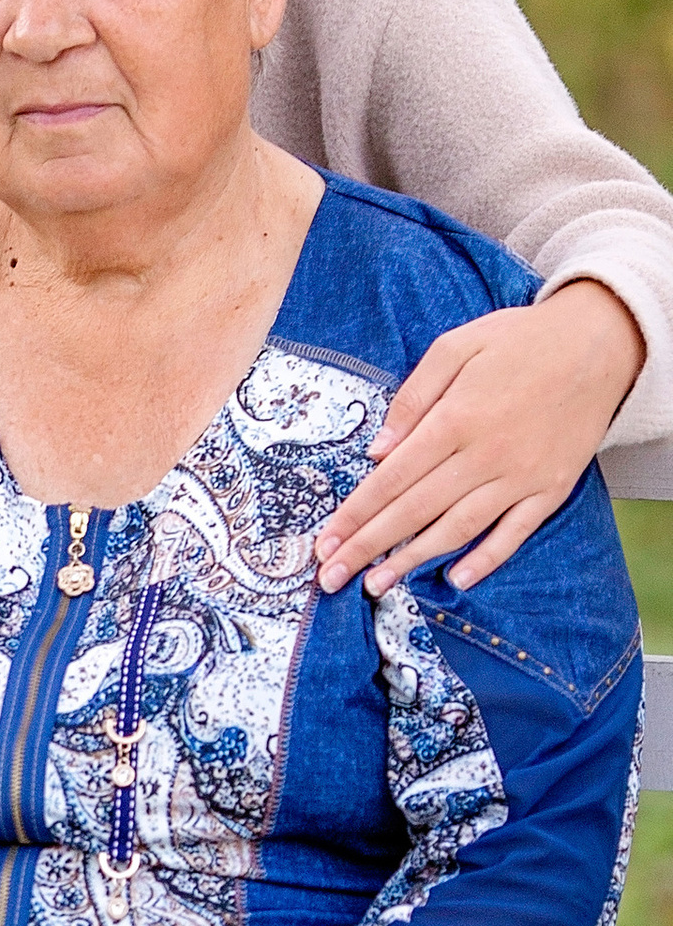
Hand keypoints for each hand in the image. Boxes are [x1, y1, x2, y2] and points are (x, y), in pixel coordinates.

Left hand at [314, 282, 640, 598]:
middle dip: (368, 547)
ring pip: (458, 527)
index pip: (392, 479)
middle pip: (415, 511)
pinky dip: (488, 558)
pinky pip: (515, 532)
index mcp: (456, 419)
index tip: (324, 542)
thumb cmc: (520, 340)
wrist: (601, 343)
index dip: (355, 514)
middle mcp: (486, 455)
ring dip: (414, 560)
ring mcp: (521, 476)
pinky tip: (457, 579)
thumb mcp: (457, 345)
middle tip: (331, 577)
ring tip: (376, 585)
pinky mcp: (551, 488)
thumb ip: (413, 397)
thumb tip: (378, 449)